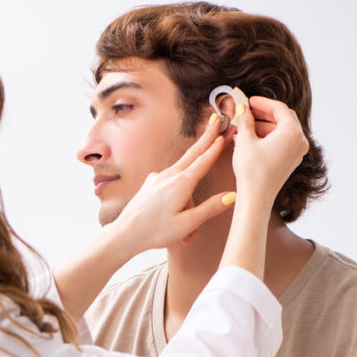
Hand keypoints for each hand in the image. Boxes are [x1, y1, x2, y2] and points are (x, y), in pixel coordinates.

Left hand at [110, 116, 234, 252]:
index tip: (226, 130)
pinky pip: (169, 186)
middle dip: (206, 138)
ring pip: (181, 177)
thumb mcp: (187, 223)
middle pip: (193, 154)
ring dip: (191, 195)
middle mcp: (168, 176)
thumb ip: (210, 207)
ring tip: (190, 234)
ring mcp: (157, 178)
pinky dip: (178, 199)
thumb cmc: (155, 232)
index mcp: (181, 183)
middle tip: (216, 121)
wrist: (125, 234)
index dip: (217, 145)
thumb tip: (232, 196)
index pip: (204, 160)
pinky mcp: (149, 185)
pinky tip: (175, 218)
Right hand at [230, 96, 309, 207]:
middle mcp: (299, 141)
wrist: (256, 197)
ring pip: (281, 131)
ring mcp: (296, 152)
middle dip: (263, 114)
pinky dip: (268, 138)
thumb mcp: (245, 140)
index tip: (249, 100)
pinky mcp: (290, 162)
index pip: (279, 109)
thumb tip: (242, 108)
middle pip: (283, 119)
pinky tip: (250, 139)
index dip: (262, 102)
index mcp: (292, 132)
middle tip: (247, 111)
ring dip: (264, 126)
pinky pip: (281, 143)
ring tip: (245, 126)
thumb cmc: (252, 170)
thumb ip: (245, 120)